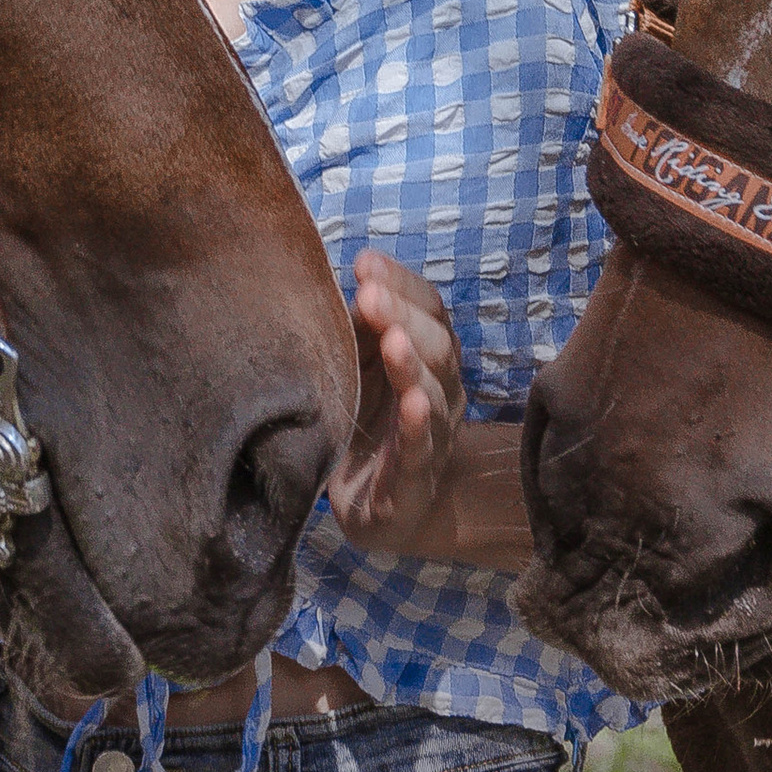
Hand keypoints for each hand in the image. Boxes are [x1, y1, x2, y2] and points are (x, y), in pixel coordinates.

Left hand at [327, 250, 467, 556]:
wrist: (382, 509)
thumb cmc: (367, 424)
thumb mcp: (359, 368)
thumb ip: (357, 328)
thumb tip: (331, 274)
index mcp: (427, 357)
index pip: (428, 310)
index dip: (402, 284)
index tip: (365, 262)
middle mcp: (440, 392)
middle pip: (436, 345)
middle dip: (403, 315)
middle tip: (369, 295)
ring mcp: (432, 437)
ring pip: (433, 394)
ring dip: (411, 364)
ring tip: (392, 340)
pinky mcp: (414, 482)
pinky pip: (421, 450)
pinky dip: (416, 426)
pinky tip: (411, 404)